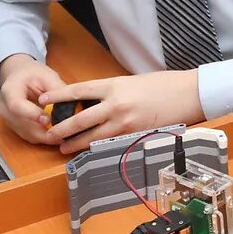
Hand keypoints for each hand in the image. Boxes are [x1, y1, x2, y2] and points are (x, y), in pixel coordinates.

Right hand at [0, 56, 71, 145]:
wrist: (18, 76)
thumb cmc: (31, 74)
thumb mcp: (46, 75)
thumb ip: (57, 89)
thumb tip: (71, 104)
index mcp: (9, 90)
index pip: (16, 106)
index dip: (32, 115)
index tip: (48, 119)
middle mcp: (4, 107)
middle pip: (22, 125)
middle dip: (44, 131)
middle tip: (64, 133)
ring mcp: (8, 119)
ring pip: (27, 134)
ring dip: (46, 137)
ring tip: (64, 134)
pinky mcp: (14, 127)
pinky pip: (29, 136)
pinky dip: (43, 137)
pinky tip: (57, 134)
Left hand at [43, 70, 205, 154]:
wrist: (189, 94)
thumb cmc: (164, 84)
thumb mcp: (133, 81)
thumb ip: (112, 91)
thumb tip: (94, 100)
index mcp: (114, 85)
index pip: (78, 91)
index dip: (58, 97)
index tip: (43, 100)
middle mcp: (116, 104)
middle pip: (80, 119)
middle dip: (62, 128)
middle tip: (48, 134)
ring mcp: (125, 123)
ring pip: (92, 137)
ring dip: (75, 143)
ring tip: (63, 148)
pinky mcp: (135, 136)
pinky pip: (110, 144)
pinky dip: (97, 149)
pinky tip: (88, 152)